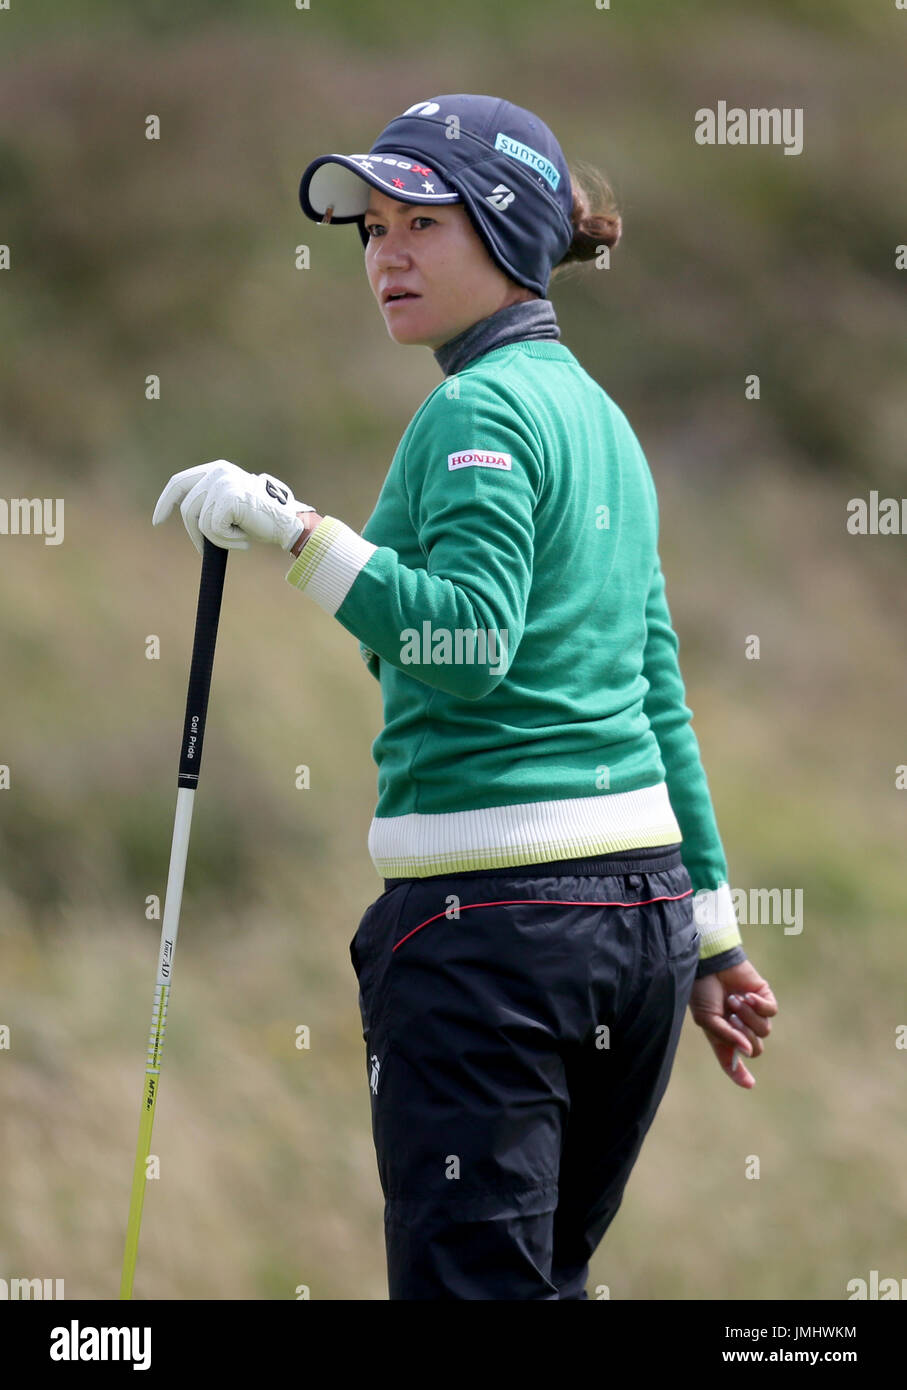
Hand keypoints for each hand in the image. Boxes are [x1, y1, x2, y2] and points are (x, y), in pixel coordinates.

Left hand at [152, 460, 315, 554]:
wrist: (288, 523)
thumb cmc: (262, 519)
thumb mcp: (231, 504)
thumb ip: (211, 502)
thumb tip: (188, 519)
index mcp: (216, 470)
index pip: (179, 483)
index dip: (165, 502)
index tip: (158, 520)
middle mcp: (218, 472)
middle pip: (187, 509)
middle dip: (195, 534)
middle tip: (206, 549)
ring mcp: (223, 484)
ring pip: (201, 522)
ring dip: (218, 540)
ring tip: (241, 539)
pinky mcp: (228, 498)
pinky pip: (213, 529)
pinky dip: (227, 541)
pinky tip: (246, 538)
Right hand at [688, 960, 777, 1089]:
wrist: (709, 963)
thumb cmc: (702, 991)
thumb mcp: (707, 1019)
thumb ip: (726, 1037)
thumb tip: (746, 1051)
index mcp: (723, 1036)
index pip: (733, 1061)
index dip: (740, 1074)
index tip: (749, 1083)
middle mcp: (740, 1028)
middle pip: (755, 1049)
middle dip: (743, 1035)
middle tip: (730, 1017)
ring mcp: (753, 1014)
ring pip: (764, 1031)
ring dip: (748, 1017)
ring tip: (734, 1001)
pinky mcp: (764, 998)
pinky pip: (771, 1012)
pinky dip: (759, 1006)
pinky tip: (747, 996)